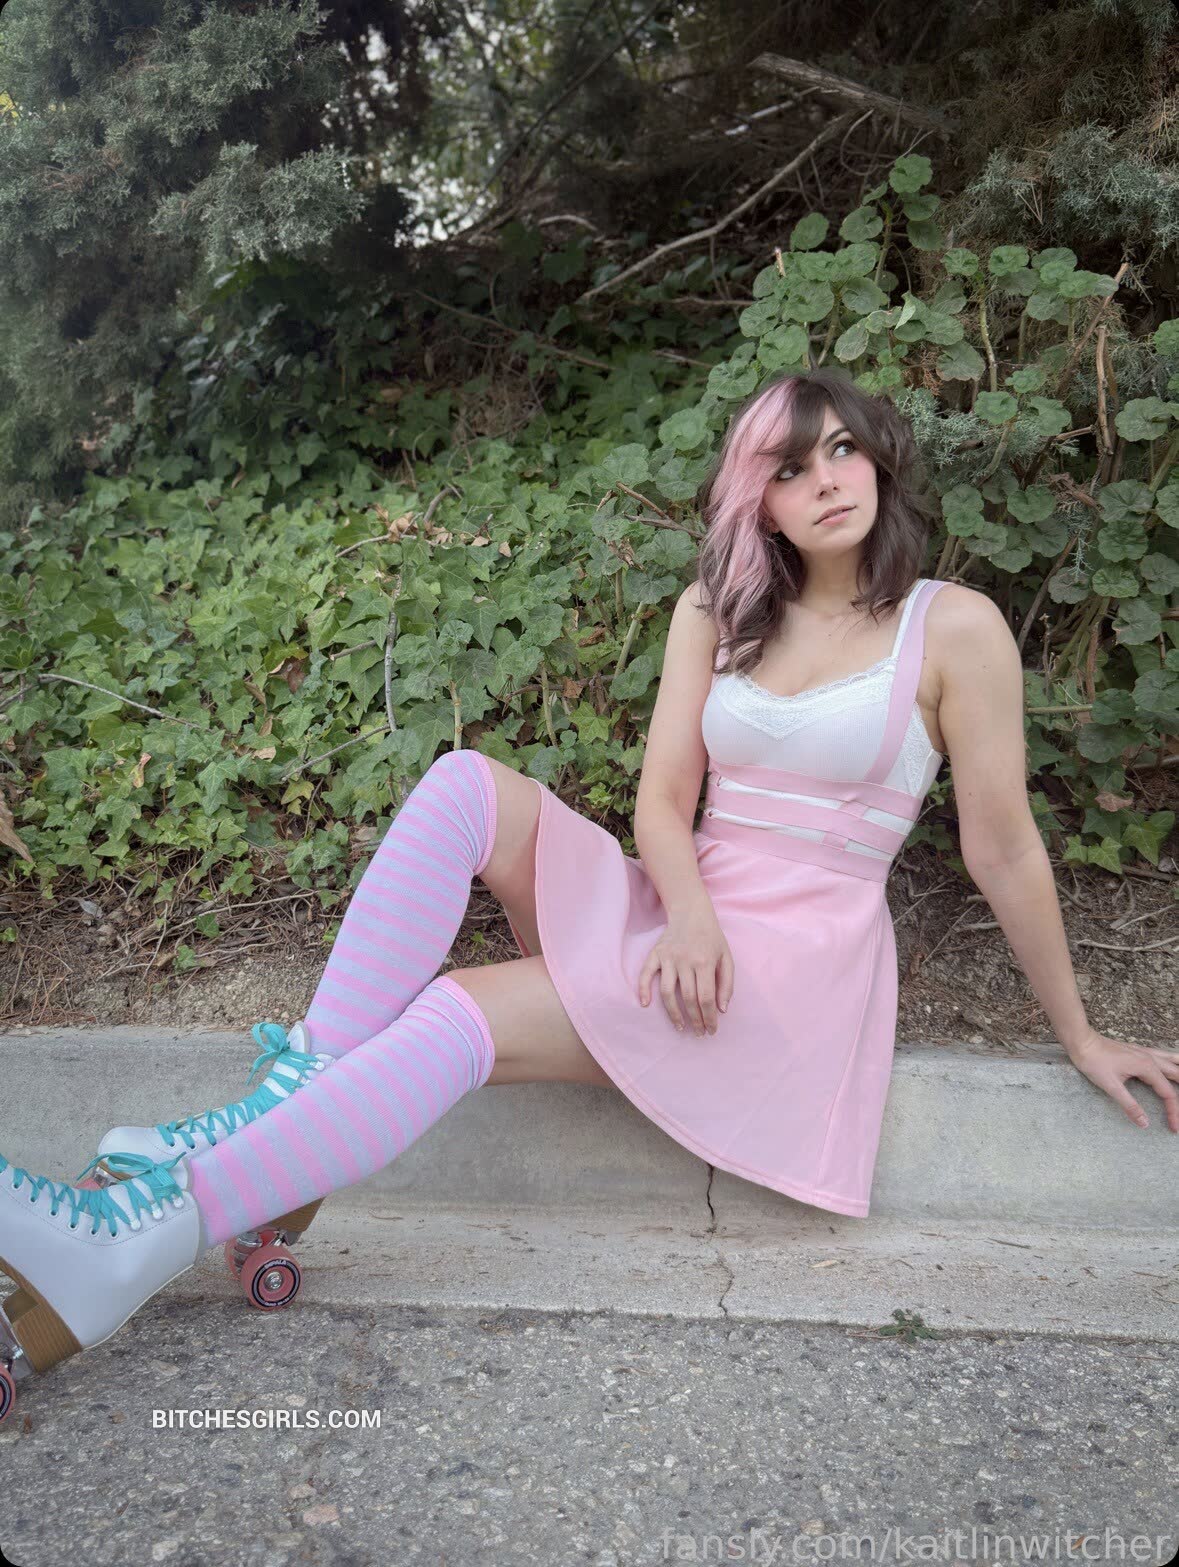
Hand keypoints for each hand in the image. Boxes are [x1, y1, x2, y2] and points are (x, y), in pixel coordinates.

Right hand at [638, 906, 732, 1036]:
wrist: (691, 912)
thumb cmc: (711, 938)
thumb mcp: (726, 957)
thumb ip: (727, 984)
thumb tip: (722, 1009)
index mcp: (705, 962)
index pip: (707, 998)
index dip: (710, 1017)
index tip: (712, 1030)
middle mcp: (685, 960)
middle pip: (688, 998)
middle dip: (695, 1020)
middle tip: (699, 1033)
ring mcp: (668, 957)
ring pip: (667, 992)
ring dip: (673, 1014)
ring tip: (680, 1027)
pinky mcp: (655, 954)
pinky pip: (646, 974)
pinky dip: (644, 989)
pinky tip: (645, 1004)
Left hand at [1064, 1029, 1178, 1131]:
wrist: (1082, 1042)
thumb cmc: (1094, 1062)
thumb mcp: (1111, 1087)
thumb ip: (1129, 1105)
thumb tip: (1144, 1123)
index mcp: (1147, 1067)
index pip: (1168, 1093)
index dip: (1174, 1112)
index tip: (1174, 1127)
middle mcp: (1150, 1058)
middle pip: (1177, 1076)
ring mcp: (1145, 1052)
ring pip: (1173, 1061)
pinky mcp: (1138, 1051)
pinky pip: (1162, 1055)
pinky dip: (1173, 1062)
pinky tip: (1173, 1065)